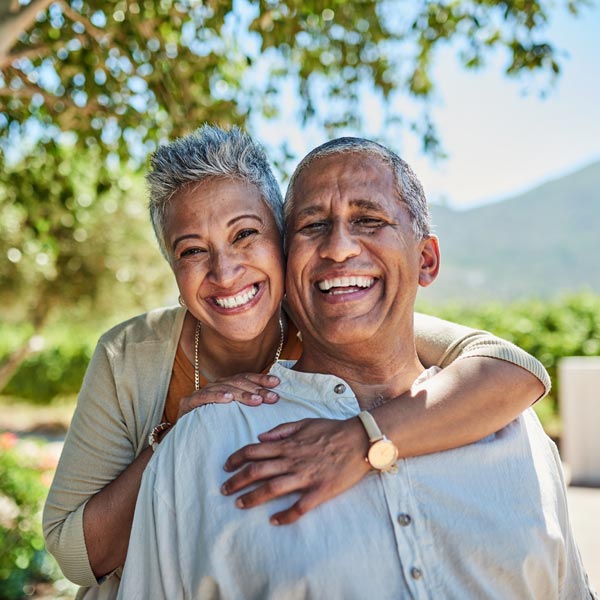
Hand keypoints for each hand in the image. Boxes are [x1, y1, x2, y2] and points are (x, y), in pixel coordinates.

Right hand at [177, 373, 279, 418]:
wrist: (185, 439)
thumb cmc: (214, 427)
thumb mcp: (235, 415)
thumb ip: (249, 404)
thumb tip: (274, 398)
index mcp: (225, 385)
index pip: (245, 377)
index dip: (261, 379)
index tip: (277, 383)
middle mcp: (214, 386)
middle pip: (238, 382)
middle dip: (257, 389)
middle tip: (272, 397)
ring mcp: (200, 393)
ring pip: (224, 388)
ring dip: (241, 394)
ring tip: (256, 400)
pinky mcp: (187, 403)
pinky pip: (203, 397)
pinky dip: (216, 396)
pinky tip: (227, 398)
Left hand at [221, 417, 370, 524]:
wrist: (361, 440)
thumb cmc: (332, 430)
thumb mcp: (305, 422)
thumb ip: (281, 430)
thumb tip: (260, 438)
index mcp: (288, 444)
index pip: (254, 450)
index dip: (237, 458)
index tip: (226, 467)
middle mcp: (292, 460)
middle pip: (257, 471)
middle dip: (237, 481)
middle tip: (224, 490)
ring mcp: (306, 476)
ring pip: (272, 488)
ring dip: (253, 497)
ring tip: (239, 504)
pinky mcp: (320, 490)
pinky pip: (299, 506)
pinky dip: (285, 515)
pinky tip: (274, 521)